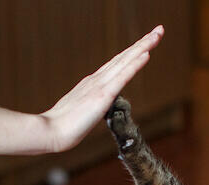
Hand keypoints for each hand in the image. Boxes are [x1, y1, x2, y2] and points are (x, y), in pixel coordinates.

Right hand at [40, 25, 163, 152]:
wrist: (49, 132)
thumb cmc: (60, 128)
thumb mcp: (78, 114)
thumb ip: (86, 108)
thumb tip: (90, 110)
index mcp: (92, 84)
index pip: (117, 64)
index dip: (132, 53)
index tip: (146, 44)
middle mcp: (97, 79)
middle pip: (124, 57)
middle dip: (143, 42)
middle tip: (159, 30)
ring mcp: (100, 86)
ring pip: (125, 61)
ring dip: (143, 46)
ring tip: (158, 34)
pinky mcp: (102, 96)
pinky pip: (123, 77)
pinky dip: (135, 63)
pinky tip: (147, 53)